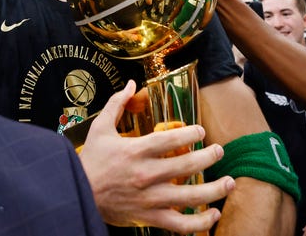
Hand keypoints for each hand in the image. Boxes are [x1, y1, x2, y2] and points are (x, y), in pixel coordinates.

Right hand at [79, 80, 234, 232]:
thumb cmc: (89, 160)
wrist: (75, 193)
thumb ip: (117, 103)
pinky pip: (179, 224)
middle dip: (210, 156)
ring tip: (230, 182)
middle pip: (187, 165)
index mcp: (136, 151)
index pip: (170, 139)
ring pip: (190, 196)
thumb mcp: (100, 128)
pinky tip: (214, 214)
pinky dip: (200, 223)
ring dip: (214, 190)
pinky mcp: (149, 217)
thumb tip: (131, 83)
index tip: (200, 131)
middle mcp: (146, 175)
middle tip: (220, 151)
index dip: (191, 133)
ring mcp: (150, 198)